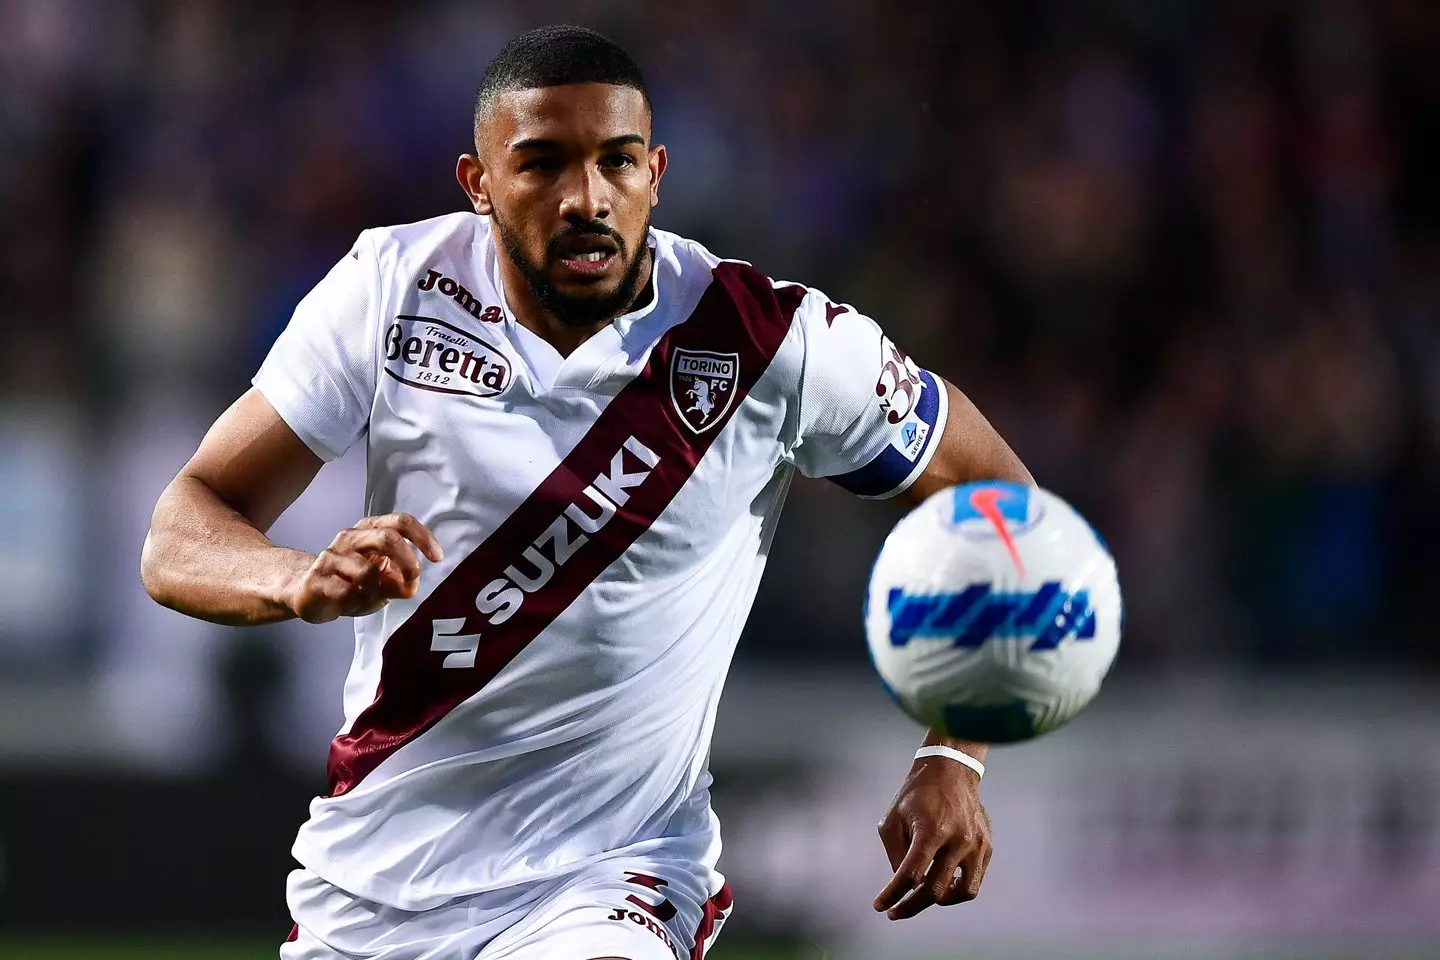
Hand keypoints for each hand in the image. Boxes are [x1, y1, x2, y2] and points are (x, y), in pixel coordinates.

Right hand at [286, 513, 443, 622]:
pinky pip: (347, 593)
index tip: (437, 557)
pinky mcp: (316, 579)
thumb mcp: (382, 581)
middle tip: (412, 582)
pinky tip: (350, 603)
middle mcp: (350, 538)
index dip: (423, 537)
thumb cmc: (350, 582)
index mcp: (369, 530)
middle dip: (408, 563)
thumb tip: (410, 586)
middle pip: (388, 538)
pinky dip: (357, 603)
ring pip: (368, 572)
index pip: (401, 522)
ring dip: (377, 592)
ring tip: (368, 597)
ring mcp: (331, 557)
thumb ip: (400, 580)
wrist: (305, 593)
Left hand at [873, 754, 991, 919]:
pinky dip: (957, 888)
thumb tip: (903, 884)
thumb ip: (896, 854)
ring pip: (962, 893)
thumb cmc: (916, 794)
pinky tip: (942, 883)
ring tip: (923, 896)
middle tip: (896, 911)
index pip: (911, 874)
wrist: (951, 772)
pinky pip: (974, 880)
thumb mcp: (892, 819)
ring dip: (940, 900)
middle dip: (911, 906)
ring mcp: (977, 845)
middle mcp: (958, 840)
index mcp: (932, 830)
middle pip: (935, 891)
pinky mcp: (987, 847)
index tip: (880, 906)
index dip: (893, 895)